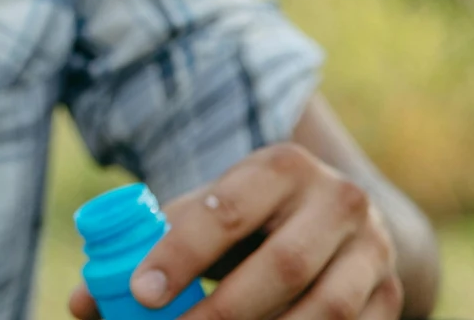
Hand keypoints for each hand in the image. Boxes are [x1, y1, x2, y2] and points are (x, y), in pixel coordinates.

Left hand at [66, 144, 402, 319]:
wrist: (345, 222)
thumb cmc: (256, 219)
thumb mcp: (211, 213)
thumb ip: (153, 246)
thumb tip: (82, 301)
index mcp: (282, 167)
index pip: (227, 210)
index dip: (182, 252)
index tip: (141, 293)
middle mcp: (338, 201)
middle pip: (282, 267)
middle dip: (222, 311)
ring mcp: (372, 251)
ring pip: (324, 310)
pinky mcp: (391, 296)